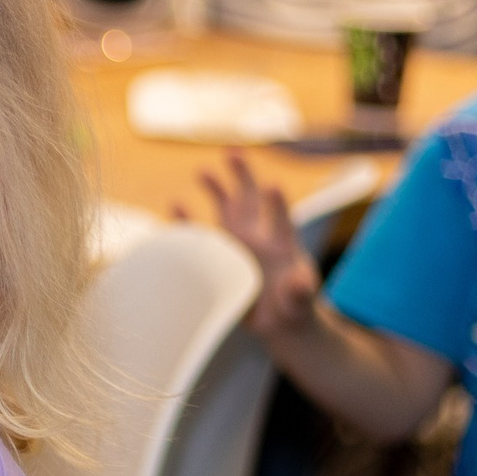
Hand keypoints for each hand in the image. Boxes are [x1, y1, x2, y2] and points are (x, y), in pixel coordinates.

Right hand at [188, 151, 319, 335]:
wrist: (278, 322)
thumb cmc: (295, 308)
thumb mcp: (300, 301)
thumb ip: (300, 290)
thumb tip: (300, 281)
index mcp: (282, 245)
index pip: (280, 221)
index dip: (276, 205)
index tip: (272, 186)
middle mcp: (259, 238)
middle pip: (250, 201)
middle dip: (242, 177)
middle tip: (233, 153)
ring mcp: (239, 246)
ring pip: (226, 210)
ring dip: (216, 190)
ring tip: (203, 170)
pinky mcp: (221, 258)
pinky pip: (201, 236)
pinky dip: (188, 222)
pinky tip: (175, 204)